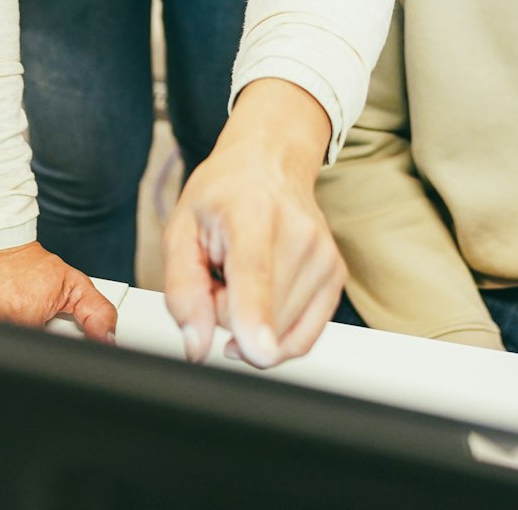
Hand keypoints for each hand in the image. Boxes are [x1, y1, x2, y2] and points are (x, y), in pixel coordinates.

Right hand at [0, 241, 116, 341]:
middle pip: (5, 347)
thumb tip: (108, 340)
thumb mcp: (72, 284)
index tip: (37, 331)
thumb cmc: (29, 263)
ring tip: (0, 308)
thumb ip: (95, 313)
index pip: (33, 351)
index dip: (37, 343)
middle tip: (18, 315)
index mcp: (24, 313)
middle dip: (15, 335)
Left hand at [162, 78, 344, 369]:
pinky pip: (301, 339)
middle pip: (261, 318)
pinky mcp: (336, 277)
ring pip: (279, 336)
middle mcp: (299, 233)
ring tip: (243, 278)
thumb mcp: (180, 231)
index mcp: (252, 213)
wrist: (270, 164)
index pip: (255, 274)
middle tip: (222, 273)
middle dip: (228, 314)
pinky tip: (263, 299)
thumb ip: (182, 291)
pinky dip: (274, 331)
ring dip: (251, 321)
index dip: (255, 318)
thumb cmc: (223, 195)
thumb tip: (197, 346)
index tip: (260, 353)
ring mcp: (324, 257)